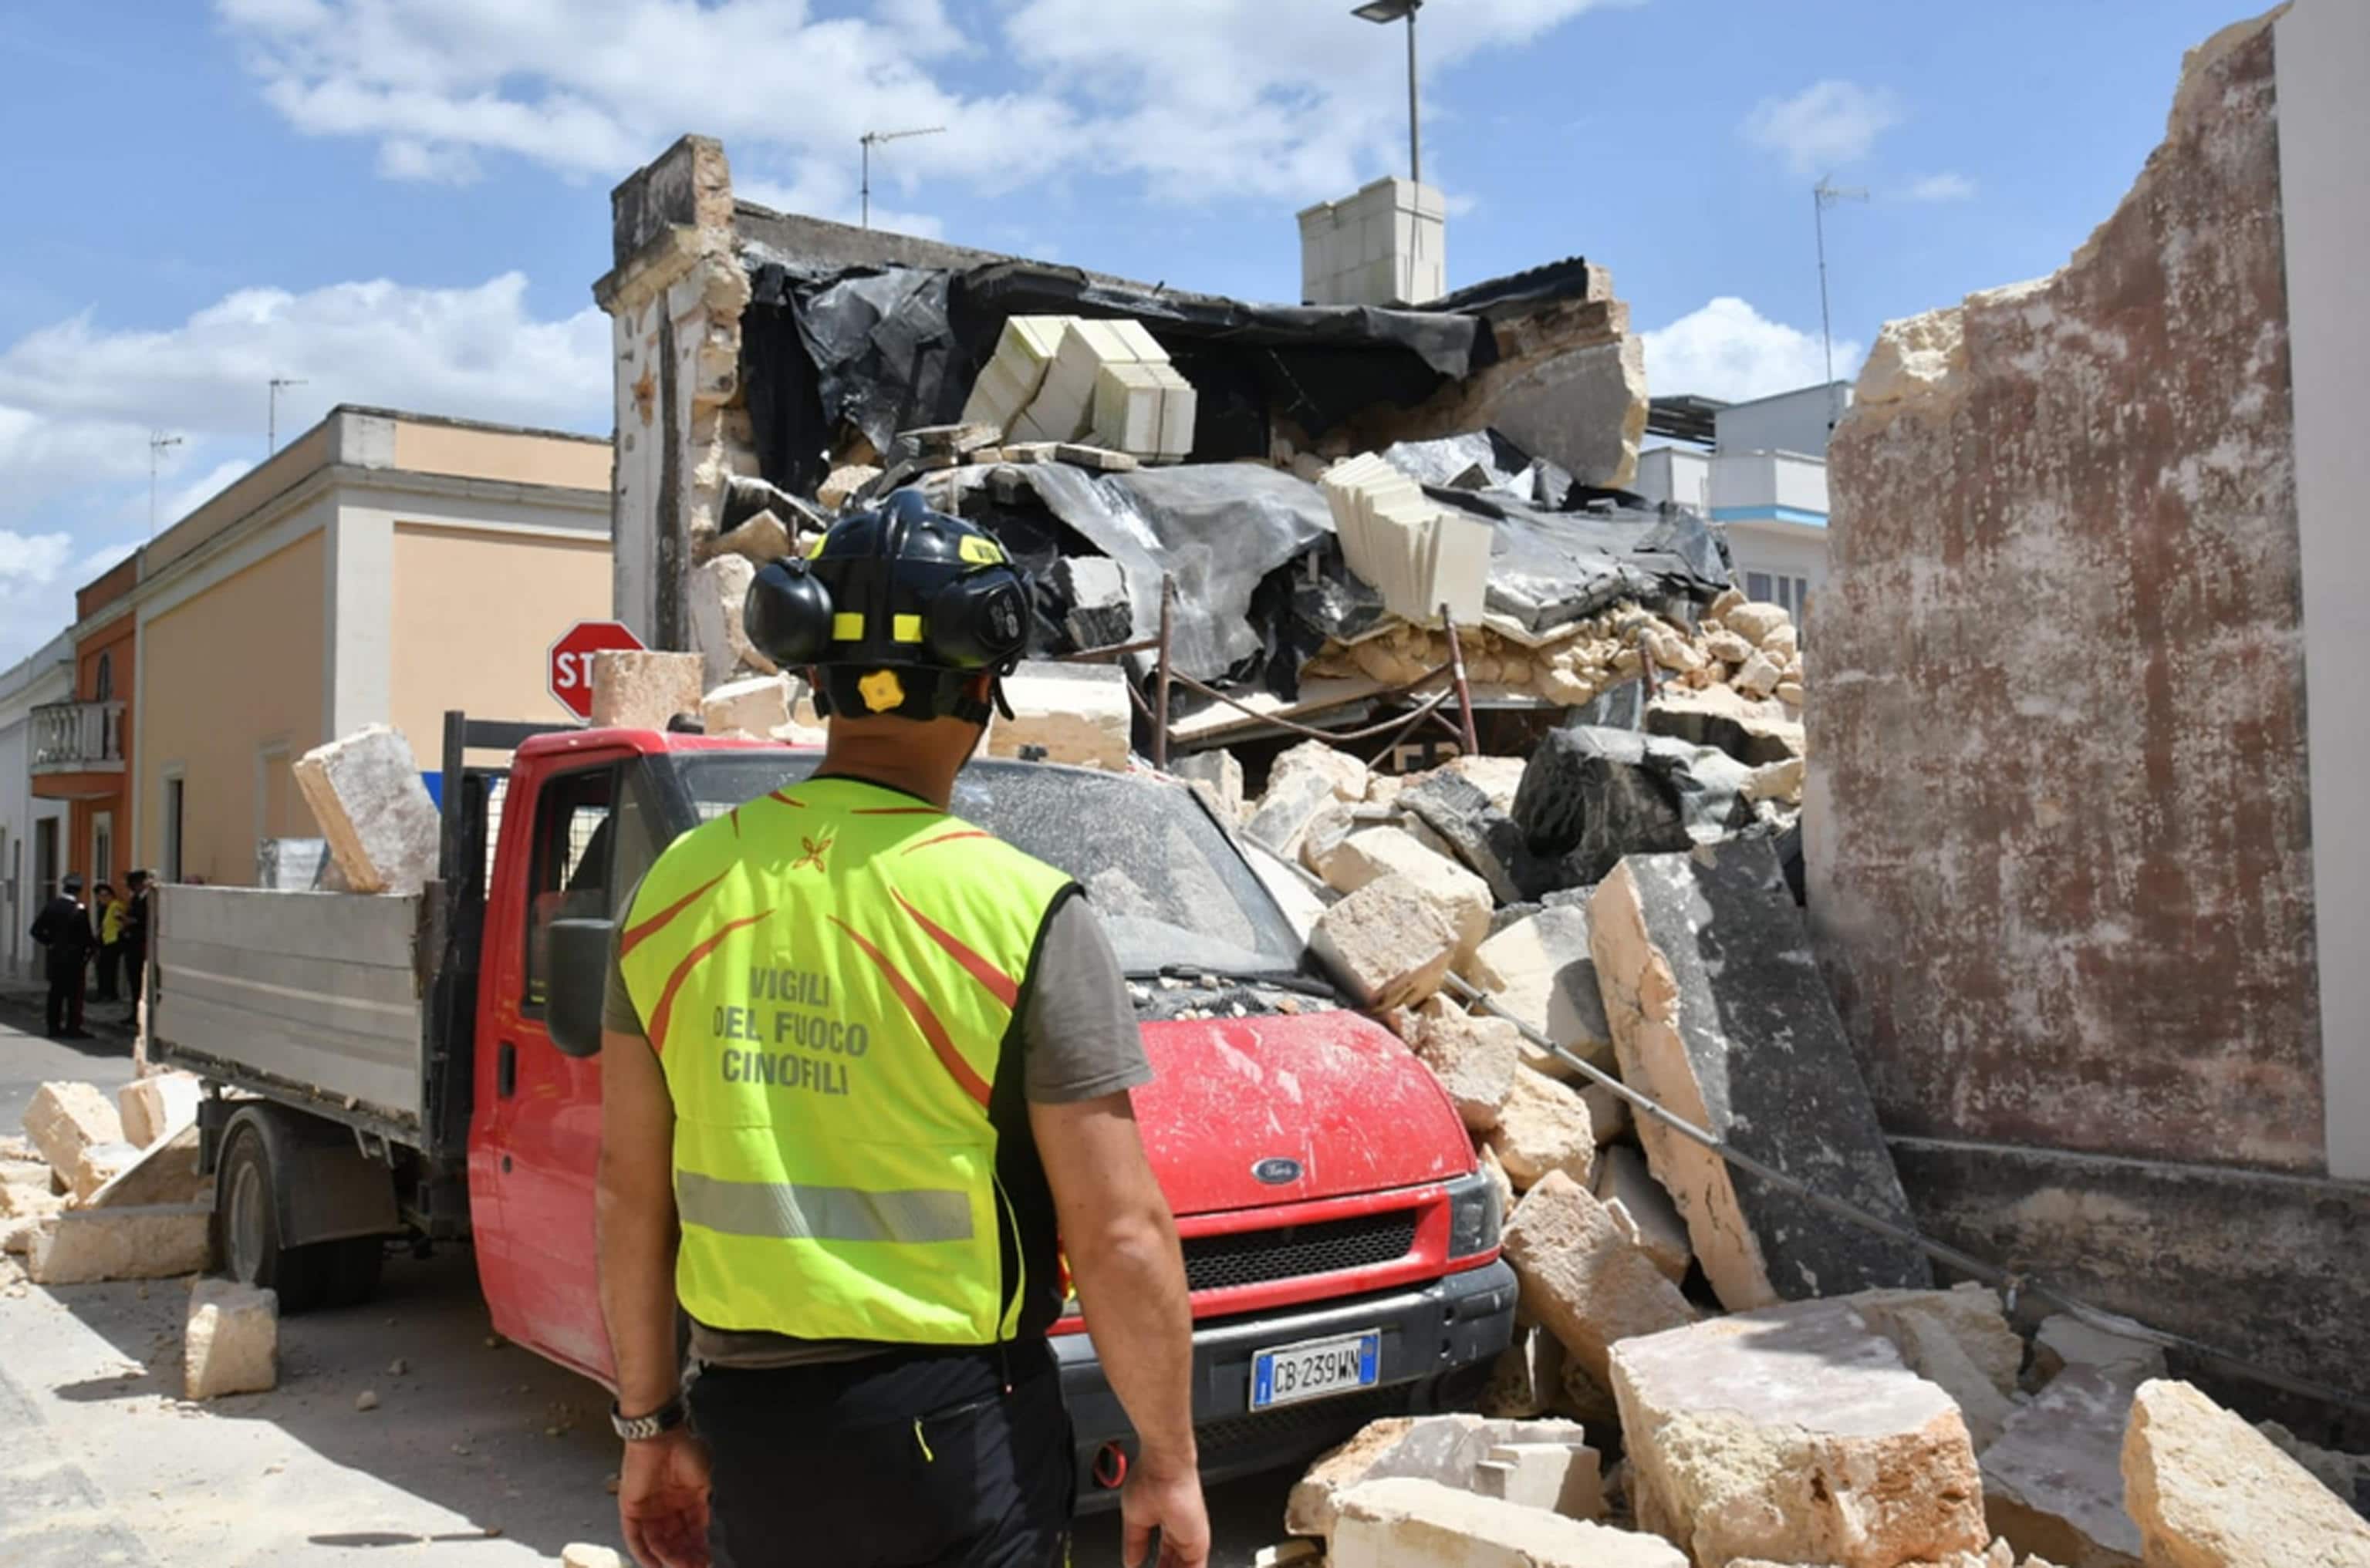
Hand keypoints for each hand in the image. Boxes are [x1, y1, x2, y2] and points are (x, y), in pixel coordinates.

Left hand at [617, 1428, 711, 1567]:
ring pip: (657, 1542)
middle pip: (675, 1540)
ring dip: (669, 1557)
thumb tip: (705, 1529)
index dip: (699, 1546)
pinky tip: (656, 1565)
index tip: (706, 1560)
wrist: (661, 1436)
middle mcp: (666, 1507)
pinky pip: (635, 1538)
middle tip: (696, 1566)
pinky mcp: (630, 1510)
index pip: (691, 1530)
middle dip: (686, 1555)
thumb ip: (702, 1506)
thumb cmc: (685, 1450)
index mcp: (684, 1499)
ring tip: (682, 1566)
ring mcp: (647, 1510)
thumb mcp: (703, 1481)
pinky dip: (644, 1553)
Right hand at [1120, 1453, 1208, 1567]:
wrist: (1164, 1467)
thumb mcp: (1135, 1519)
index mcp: (1169, 1526)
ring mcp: (1191, 1541)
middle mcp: (1182, 1535)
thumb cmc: (1151, 1479)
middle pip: (1175, 1566)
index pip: (1165, 1557)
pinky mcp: (1198, 1546)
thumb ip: (1134, 1543)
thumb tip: (1129, 1562)